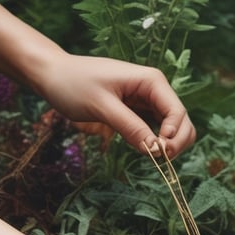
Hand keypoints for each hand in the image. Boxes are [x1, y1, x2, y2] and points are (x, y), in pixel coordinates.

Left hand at [38, 55, 195, 158]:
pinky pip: (155, 131)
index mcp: (151, 81)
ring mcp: (147, 101)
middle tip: (156, 159)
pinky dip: (153, 143)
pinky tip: (139, 148)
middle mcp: (154, 90)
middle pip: (182, 122)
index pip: (177, 112)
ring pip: (172, 129)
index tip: (157, 153)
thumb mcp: (102, 106)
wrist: (53, 75)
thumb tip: (154, 150)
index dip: (174, 136)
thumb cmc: (74, 84)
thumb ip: (129, 126)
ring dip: (166, 145)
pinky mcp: (137, 112)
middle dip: (176, 143)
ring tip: (146, 154)